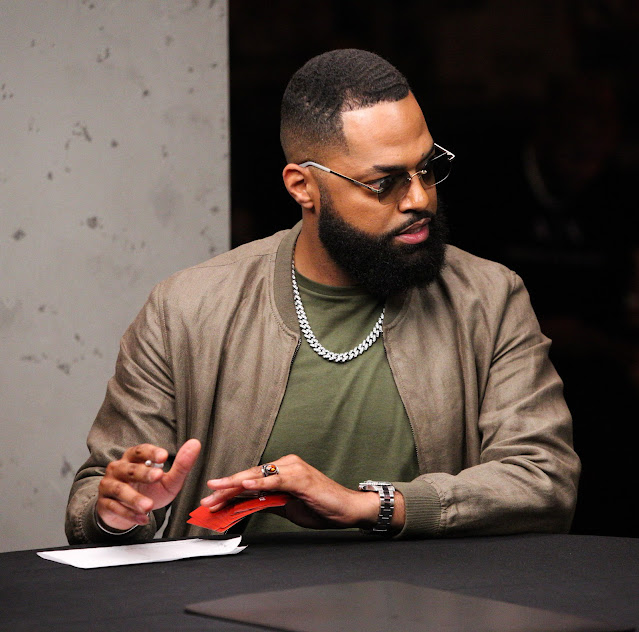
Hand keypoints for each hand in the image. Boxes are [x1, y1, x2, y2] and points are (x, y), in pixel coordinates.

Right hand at [97, 439, 200, 531]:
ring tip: (148, 506)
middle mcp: (118, 468)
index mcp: (133, 458)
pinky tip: (142, 518)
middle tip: (158, 476)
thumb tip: (195, 444)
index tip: (164, 456)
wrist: (127, 511)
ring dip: (134, 498)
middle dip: (143, 473)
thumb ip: (181, 464)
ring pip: (119, 489)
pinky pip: (115, 508)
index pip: (140, 451)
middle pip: (129, 469)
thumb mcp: (167, 479)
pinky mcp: (104, 504)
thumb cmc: (149, 489)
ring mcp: (109, 486)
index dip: (151, 452)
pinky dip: (129, 515)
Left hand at [201, 454, 404, 530]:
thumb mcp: (288, 507)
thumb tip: (246, 506)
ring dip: (235, 484)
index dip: (230, 490)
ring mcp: (293, 469)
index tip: (212, 500)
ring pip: (258, 475)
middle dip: (226, 488)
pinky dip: (259, 482)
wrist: (348, 509)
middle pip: (250, 476)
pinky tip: (245, 484)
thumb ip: (268, 503)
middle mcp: (285, 465)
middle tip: (207, 497)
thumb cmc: (321, 507)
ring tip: (217, 490)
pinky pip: (275, 480)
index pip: (250, 480)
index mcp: (282, 471)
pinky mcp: (300, 477)